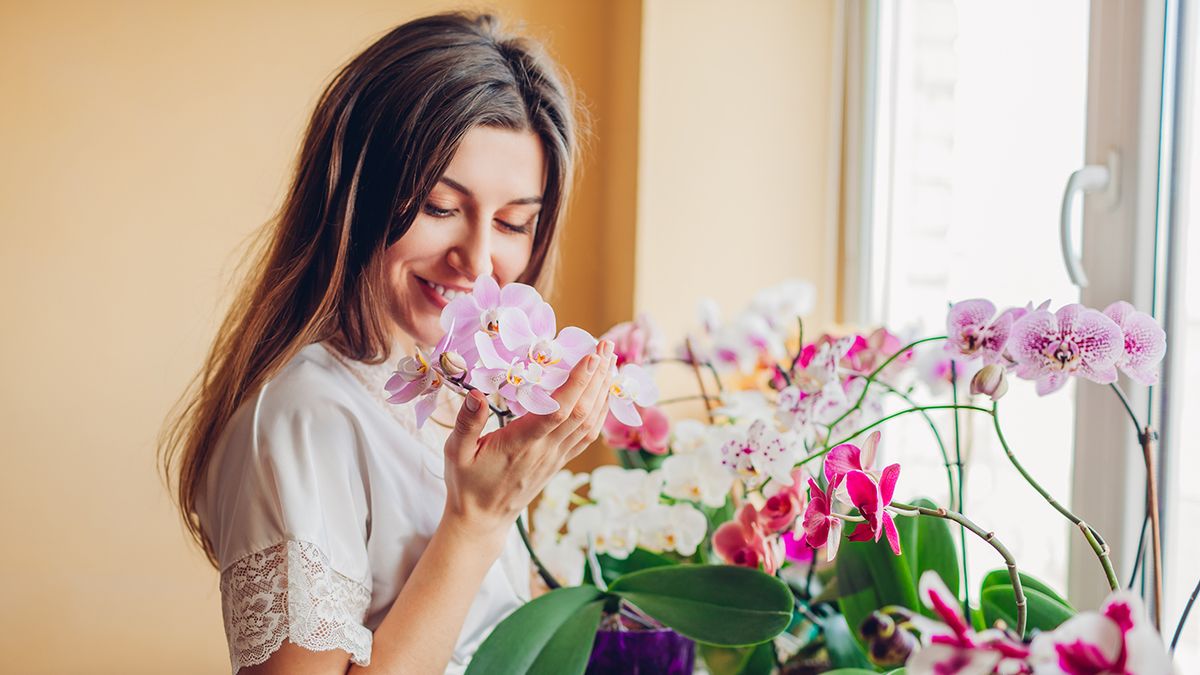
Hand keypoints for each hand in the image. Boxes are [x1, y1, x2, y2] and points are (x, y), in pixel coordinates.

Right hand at [440, 339, 615, 541]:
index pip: (558, 411)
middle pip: (582, 411)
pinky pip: (588, 434)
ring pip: (590, 422)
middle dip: (598, 376)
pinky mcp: (560, 460)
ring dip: (603, 390)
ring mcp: (557, 457)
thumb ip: (467, 423)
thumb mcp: (455, 452)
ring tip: (611, 361)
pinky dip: (601, 410)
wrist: (483, 519)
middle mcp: (545, 450)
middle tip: (607, 345)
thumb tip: (475, 393)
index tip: (591, 356)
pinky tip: (605, 392)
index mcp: (521, 444)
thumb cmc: (467, 483)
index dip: (578, 383)